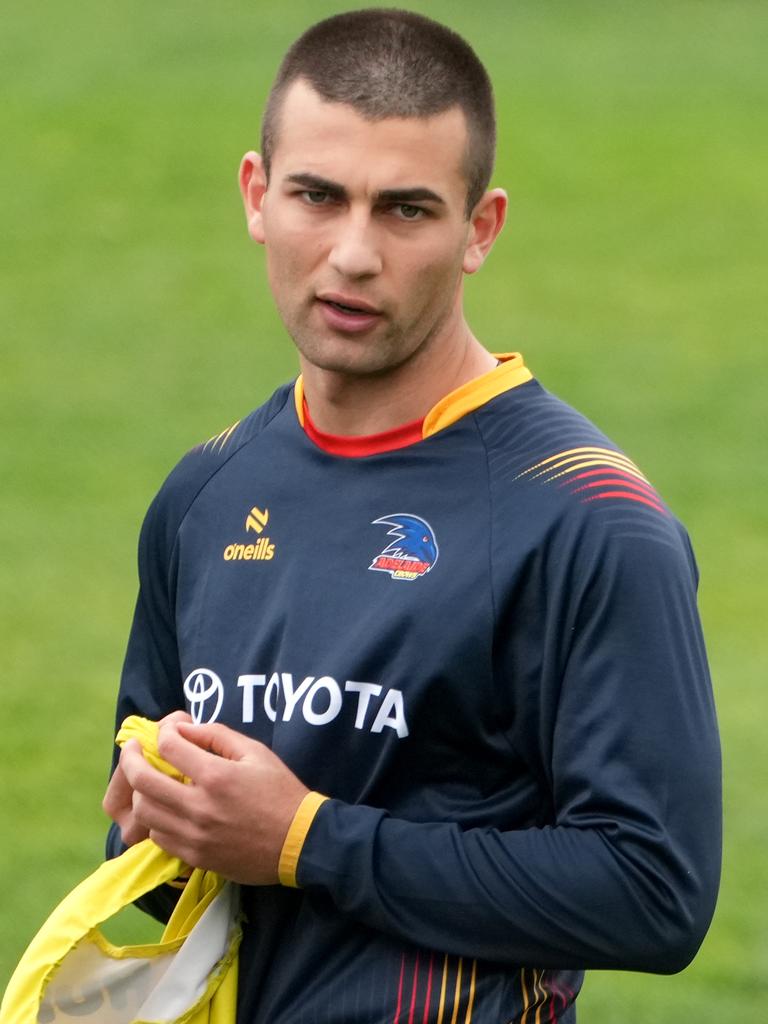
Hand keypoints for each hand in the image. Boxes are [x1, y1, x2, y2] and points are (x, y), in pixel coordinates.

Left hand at [108, 719, 309, 884]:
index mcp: (216, 776)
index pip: (169, 746)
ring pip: (145, 811)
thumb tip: (185, 729)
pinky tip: (165, 809)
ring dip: (142, 791)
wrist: (299, 841)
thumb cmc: (280, 791)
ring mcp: (194, 835)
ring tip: (148, 781)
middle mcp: (199, 806)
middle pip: (143, 780)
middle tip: (132, 749)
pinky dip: (155, 819)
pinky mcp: (195, 856)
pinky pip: (158, 836)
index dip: (163, 732)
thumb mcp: (255, 752)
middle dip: (130, 759)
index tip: (166, 730)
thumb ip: (217, 735)